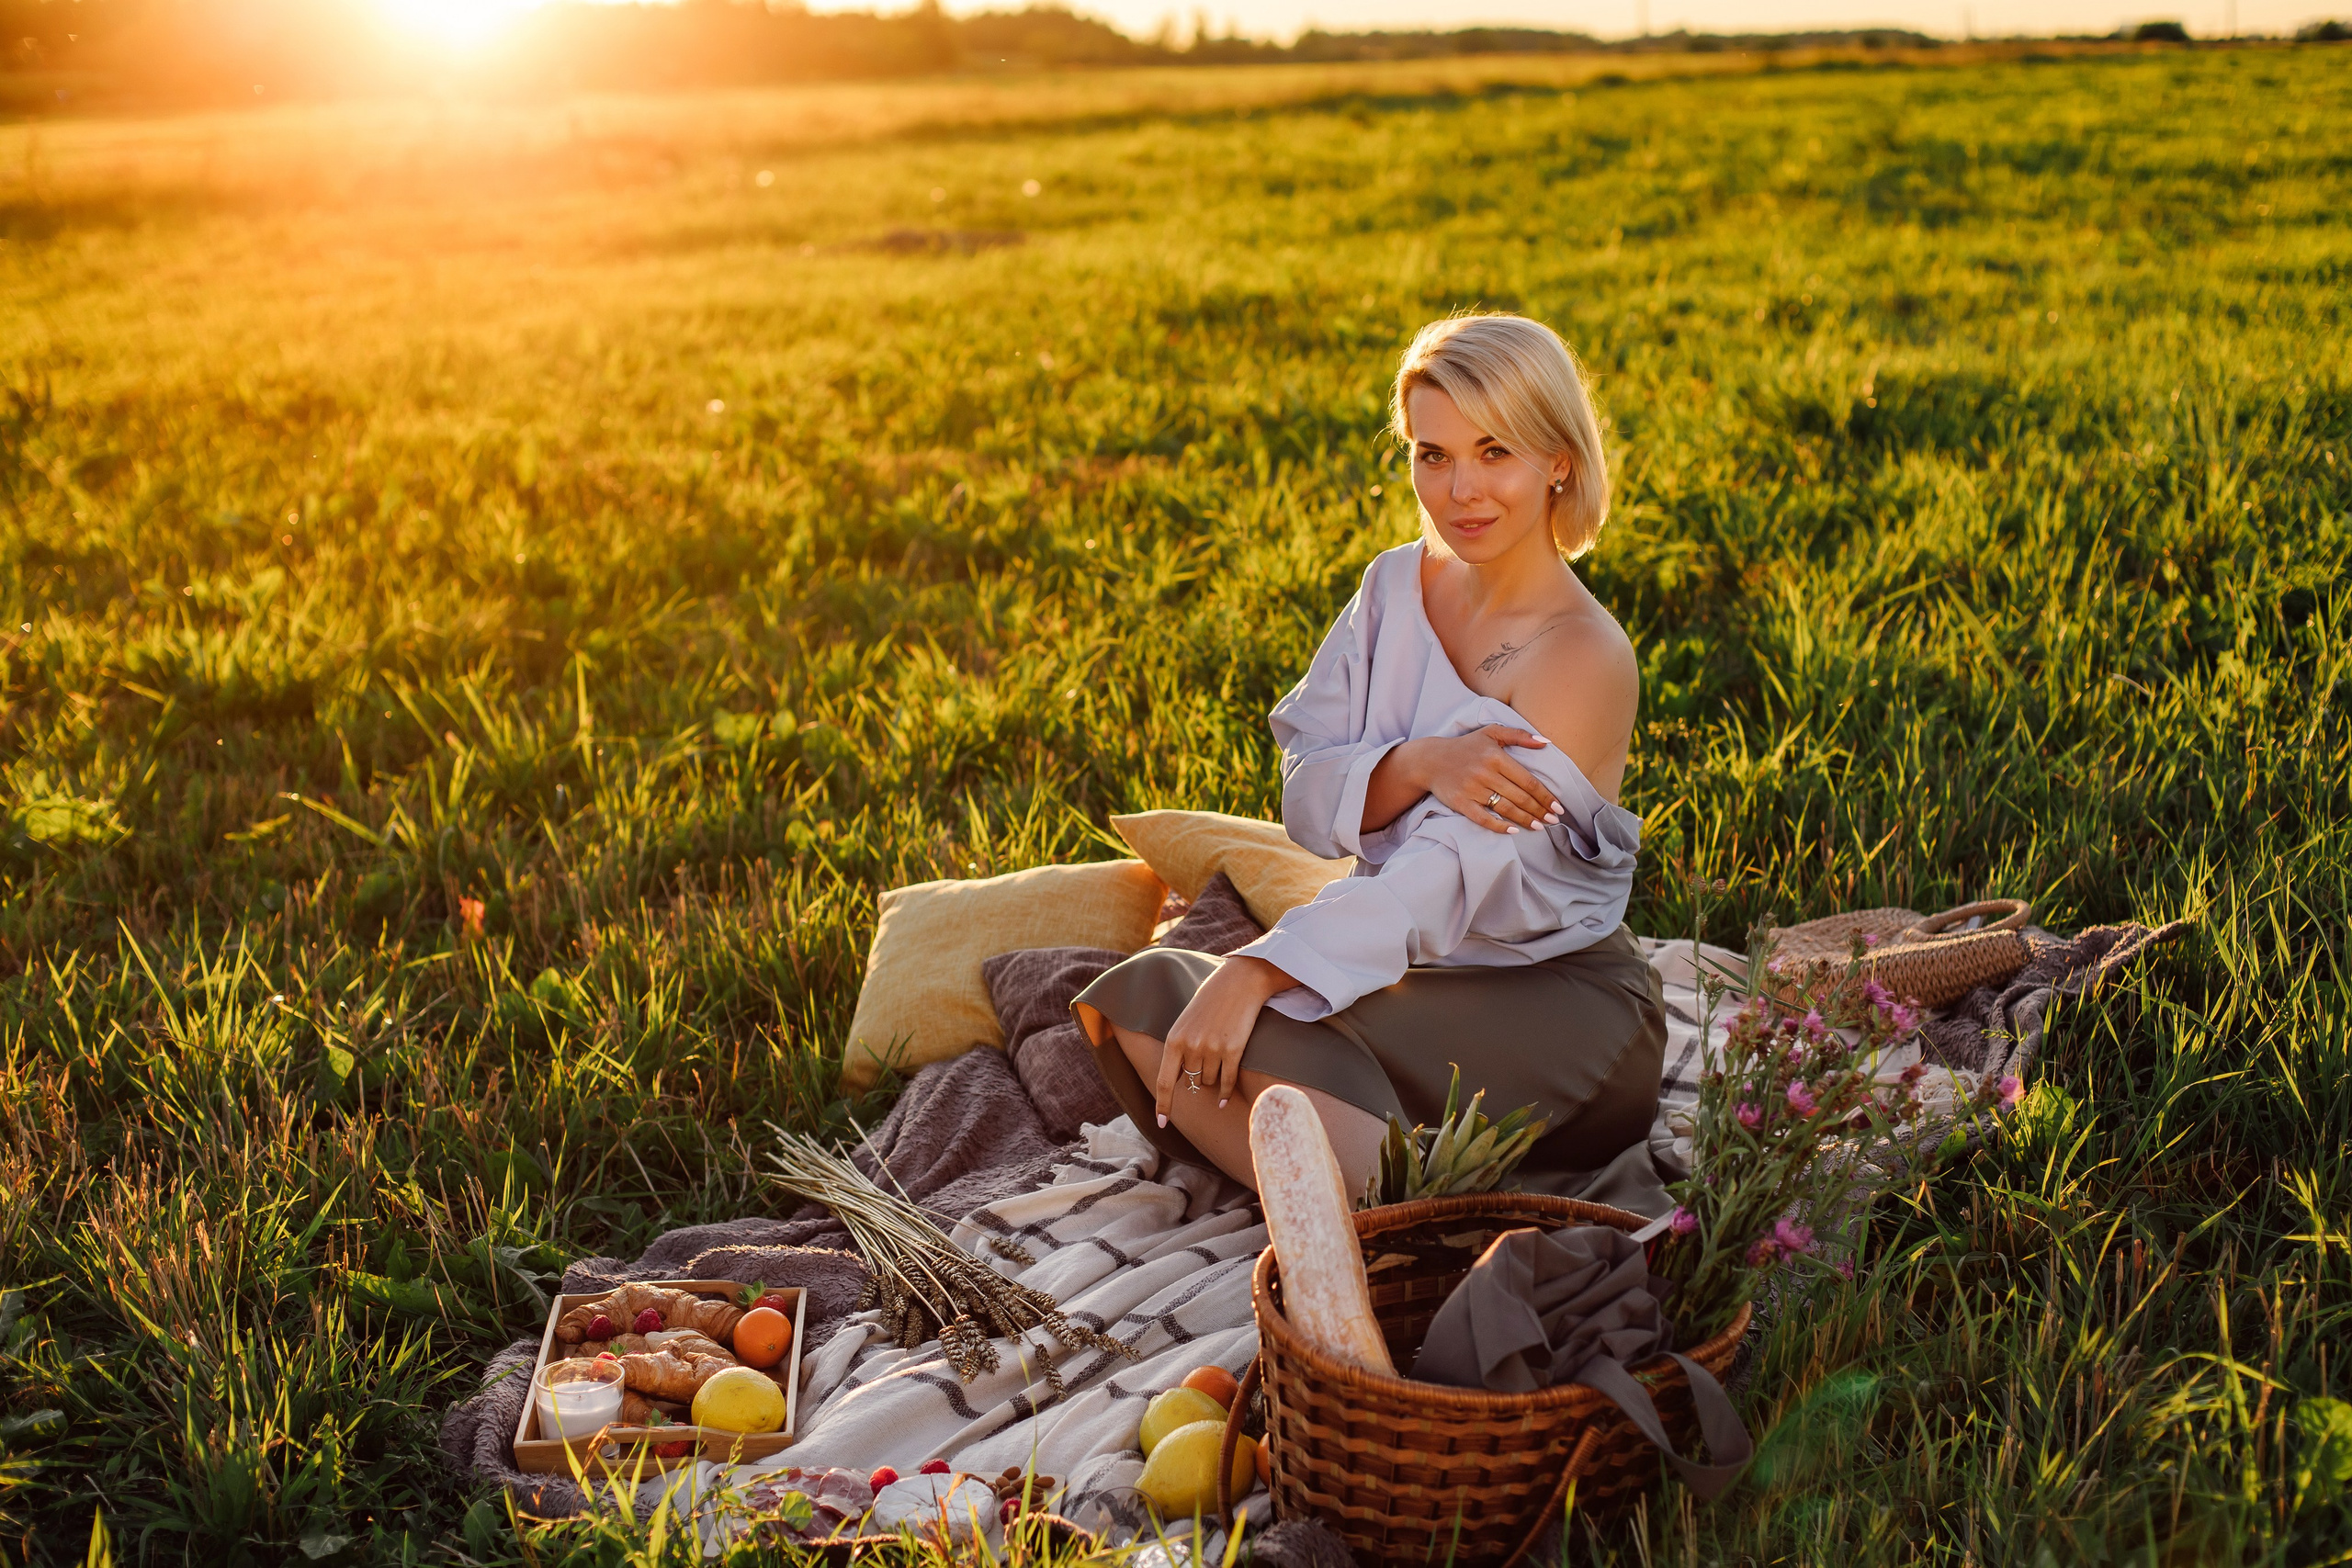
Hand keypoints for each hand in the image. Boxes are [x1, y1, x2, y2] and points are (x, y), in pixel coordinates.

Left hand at [1156, 957, 1286, 1116]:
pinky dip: (1225, 1092)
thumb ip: (1181, 1049)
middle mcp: (1191, 1047)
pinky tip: (1224, 1100)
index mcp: (1174, 1040)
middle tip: (1207, 1060)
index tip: (1162, 1123)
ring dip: (1213, 1079)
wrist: (1238, 982)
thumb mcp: (1186, 1022)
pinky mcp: (1234, 1050)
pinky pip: (1227, 1081)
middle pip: (1192, 1082)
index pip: (1165, 1081)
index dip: (1163, 1105)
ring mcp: (1213, 1049)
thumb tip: (1183, 1080)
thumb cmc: (1210, 1001)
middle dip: (1197, 1079)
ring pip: (1210, 1082)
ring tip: (1220, 1057)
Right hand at [1405, 726, 1564, 833]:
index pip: (1527, 781)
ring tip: (1540, 827)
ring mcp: (1472, 790)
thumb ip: (1519, 735)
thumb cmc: (1466, 746)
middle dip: (1539, 810)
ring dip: (1525, 820)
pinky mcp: (1460, 803)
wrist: (1430, 760)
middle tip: (1553, 820)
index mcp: (1496, 757)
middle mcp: (1485, 773)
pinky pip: (1483, 818)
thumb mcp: (1491, 732)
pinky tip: (1514, 831)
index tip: (1558, 807)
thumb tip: (1546, 742)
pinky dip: (1499, 826)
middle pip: (1520, 797)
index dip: (1545, 796)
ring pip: (1505, 809)